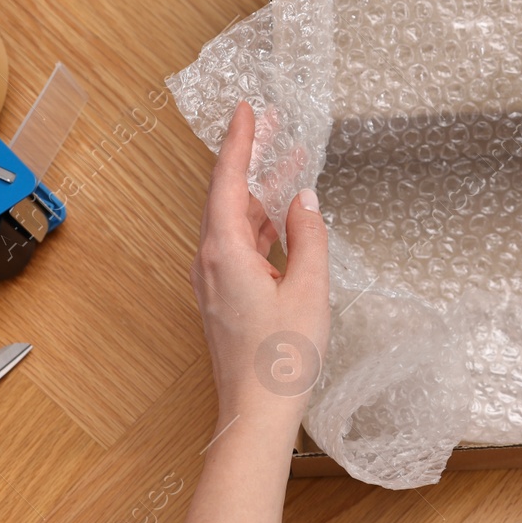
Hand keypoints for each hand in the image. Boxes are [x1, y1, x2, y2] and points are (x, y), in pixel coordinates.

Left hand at [191, 100, 329, 440]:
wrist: (257, 414)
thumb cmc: (281, 359)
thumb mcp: (309, 289)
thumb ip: (310, 237)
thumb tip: (305, 200)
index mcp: (225, 252)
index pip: (227, 180)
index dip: (238, 141)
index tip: (247, 109)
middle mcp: (211, 262)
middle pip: (228, 195)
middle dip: (251, 157)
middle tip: (272, 123)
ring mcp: (216, 281)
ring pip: (236, 220)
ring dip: (261, 190)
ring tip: (289, 161)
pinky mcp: (226, 297)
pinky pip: (242, 244)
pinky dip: (263, 222)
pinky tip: (284, 216)